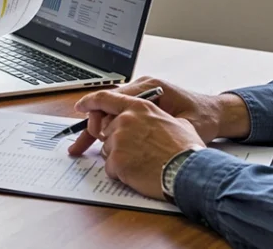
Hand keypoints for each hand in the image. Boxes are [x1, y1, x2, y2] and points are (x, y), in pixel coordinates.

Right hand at [68, 76, 248, 155]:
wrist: (218, 114)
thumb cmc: (204, 118)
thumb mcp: (182, 123)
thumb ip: (155, 125)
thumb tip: (125, 134)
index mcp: (151, 86)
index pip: (115, 96)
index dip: (96, 110)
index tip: (85, 122)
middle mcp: (143, 87)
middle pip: (107, 103)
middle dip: (92, 124)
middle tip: (82, 145)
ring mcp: (142, 94)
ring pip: (109, 110)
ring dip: (95, 128)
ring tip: (81, 146)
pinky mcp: (143, 104)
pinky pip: (118, 114)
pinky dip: (107, 126)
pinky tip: (96, 139)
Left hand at [68, 91, 205, 199]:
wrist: (193, 171)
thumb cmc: (188, 149)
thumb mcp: (176, 122)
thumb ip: (154, 117)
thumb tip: (149, 120)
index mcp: (139, 107)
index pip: (105, 98)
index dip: (89, 101)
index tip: (80, 106)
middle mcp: (125, 120)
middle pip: (106, 130)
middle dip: (117, 142)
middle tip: (136, 152)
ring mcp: (119, 139)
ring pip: (108, 150)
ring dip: (121, 158)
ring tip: (144, 163)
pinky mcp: (117, 160)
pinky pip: (110, 168)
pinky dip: (121, 173)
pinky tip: (140, 173)